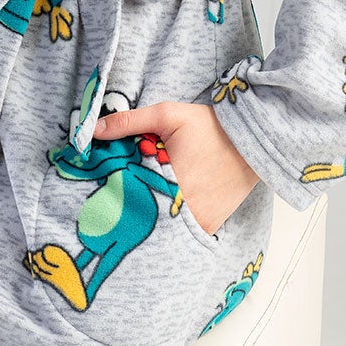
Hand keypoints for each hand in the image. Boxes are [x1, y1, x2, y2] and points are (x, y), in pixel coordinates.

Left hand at [92, 100, 259, 236]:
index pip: (125, 195)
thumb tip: (92, 130)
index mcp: (168, 182)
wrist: (254, 143)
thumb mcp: (168, 115)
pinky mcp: (207, 227)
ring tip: (139, 196)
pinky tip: (161, 203)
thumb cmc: (211, 127)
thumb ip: (129, 122)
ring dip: (148, 213)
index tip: (101, 184)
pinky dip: (168, 220)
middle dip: (127, 204)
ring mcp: (197, 222)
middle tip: (115, 192)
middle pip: (141, 214)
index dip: (111, 190)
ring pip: (159, 224)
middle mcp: (183, 209)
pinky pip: (179, 229)